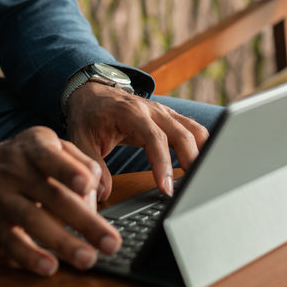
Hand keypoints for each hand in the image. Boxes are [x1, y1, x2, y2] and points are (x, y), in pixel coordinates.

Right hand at [0, 127, 121, 276]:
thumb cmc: (21, 161)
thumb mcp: (46, 147)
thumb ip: (76, 160)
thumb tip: (97, 185)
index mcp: (34, 148)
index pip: (51, 157)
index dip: (69, 171)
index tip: (87, 186)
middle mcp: (16, 171)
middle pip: (54, 197)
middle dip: (85, 222)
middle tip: (111, 243)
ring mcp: (2, 199)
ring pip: (34, 222)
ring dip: (63, 243)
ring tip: (88, 259)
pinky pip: (12, 242)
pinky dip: (30, 257)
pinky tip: (49, 267)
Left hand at [64, 82, 209, 201]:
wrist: (92, 92)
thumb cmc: (88, 116)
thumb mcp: (81, 140)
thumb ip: (93, 166)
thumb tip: (103, 193)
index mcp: (131, 112)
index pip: (154, 138)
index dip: (162, 163)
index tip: (166, 188)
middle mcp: (152, 110)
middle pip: (181, 133)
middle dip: (190, 161)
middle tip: (193, 188)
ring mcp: (164, 112)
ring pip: (193, 130)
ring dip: (201, 152)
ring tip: (203, 178)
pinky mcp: (170, 118)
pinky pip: (193, 130)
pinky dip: (202, 146)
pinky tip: (205, 164)